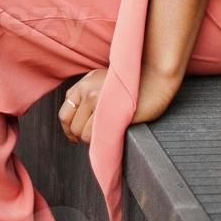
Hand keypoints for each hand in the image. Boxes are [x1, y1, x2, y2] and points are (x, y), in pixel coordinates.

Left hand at [58, 63, 183, 143]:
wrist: (155, 77)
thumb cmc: (136, 83)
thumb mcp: (107, 81)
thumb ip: (91, 93)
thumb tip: (81, 119)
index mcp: (85, 82)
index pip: (65, 111)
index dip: (69, 128)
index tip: (76, 136)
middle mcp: (86, 89)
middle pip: (71, 124)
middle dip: (80, 136)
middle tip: (94, 139)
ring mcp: (96, 99)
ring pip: (81, 132)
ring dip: (92, 140)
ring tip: (106, 136)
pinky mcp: (107, 111)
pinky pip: (94, 135)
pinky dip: (99, 142)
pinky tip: (109, 137)